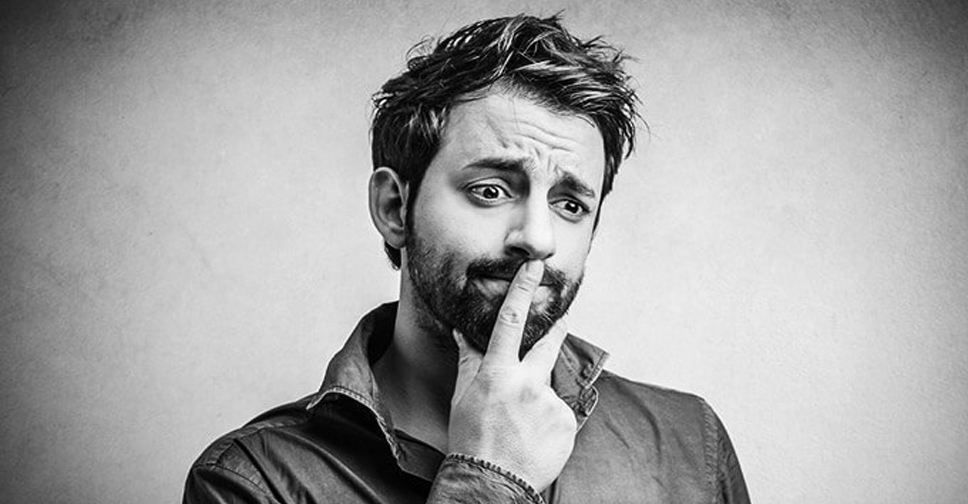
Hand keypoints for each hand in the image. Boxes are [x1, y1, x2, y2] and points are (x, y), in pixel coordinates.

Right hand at [447, 259, 575, 491]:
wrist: (491, 484)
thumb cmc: (472, 441)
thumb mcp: (463, 397)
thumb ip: (469, 361)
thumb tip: (464, 333)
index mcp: (497, 374)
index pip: (510, 322)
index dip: (523, 291)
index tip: (534, 268)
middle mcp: (527, 384)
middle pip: (549, 343)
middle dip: (556, 325)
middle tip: (561, 314)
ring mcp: (550, 404)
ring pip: (550, 387)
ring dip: (539, 398)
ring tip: (522, 424)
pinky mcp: (566, 424)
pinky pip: (560, 413)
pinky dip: (549, 422)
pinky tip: (534, 438)